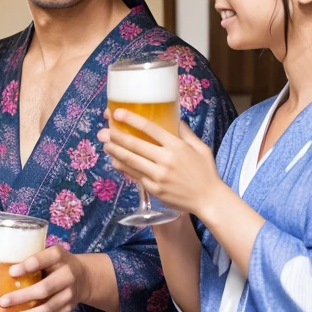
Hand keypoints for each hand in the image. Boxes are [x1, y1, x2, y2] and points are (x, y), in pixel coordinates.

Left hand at [0, 246, 90, 311]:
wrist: (83, 277)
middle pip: (44, 289)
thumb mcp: (48, 253)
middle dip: (22, 297)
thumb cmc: (56, 263)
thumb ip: (32, 259)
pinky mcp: (67, 310)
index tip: (11, 272)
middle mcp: (68, 275)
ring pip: (46, 310)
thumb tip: (2, 271)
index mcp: (60, 256)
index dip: (28, 266)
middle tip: (2, 302)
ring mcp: (69, 295)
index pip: (45, 259)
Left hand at [97, 108, 225, 216]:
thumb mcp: (201, 148)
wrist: (208, 199)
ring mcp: (158, 176)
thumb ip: (186, 133)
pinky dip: (123, 168)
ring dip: (115, 152)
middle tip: (103, 130)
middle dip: (116, 136)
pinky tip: (115, 161)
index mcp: (177, 146)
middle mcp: (166, 160)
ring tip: (105, 144)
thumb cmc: (206, 172)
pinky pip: (135, 176)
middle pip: (135, 145)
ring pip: (131, 161)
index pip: (151, 128)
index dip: (132, 119)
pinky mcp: (154, 189)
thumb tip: (175, 120)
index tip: (118, 112)